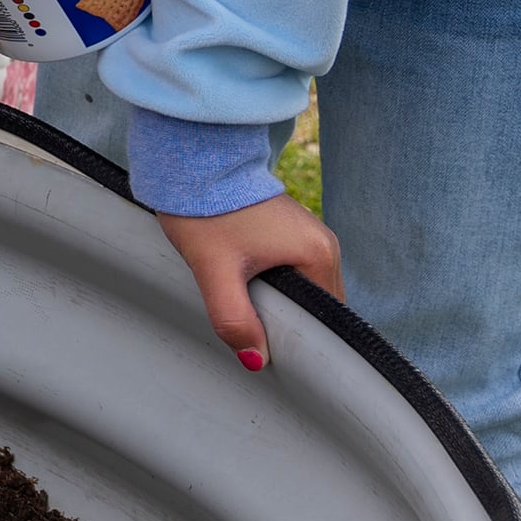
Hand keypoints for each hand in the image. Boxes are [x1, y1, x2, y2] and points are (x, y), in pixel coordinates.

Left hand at [158, 196, 342, 369]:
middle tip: (252, 328)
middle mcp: (323, 243)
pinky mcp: (289, 229)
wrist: (194, 160)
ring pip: (302, 289)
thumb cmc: (205, 209)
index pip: (326, 319)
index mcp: (319, 254)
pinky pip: (291, 271)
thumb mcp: (214, 269)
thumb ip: (234, 317)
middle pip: (316, 306)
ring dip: (279, 302)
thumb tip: (254, 359)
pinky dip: (274, 284)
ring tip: (247, 304)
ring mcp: (308, 234)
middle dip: (288, 320)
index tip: (270, 347)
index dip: (299, 337)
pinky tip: (246, 284)